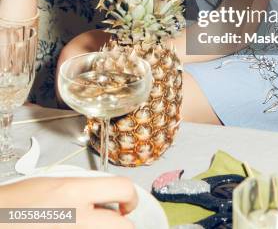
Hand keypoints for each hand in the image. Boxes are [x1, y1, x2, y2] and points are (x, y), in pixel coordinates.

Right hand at [0, 176, 137, 227]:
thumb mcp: (52, 185)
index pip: (122, 188)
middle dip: (123, 225)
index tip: (127, 203)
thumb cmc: (15, 205)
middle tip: (116, 221)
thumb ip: (83, 189)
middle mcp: (77, 218)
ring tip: (92, 226)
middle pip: (124, 227)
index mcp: (73, 192)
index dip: (131, 197)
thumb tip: (105, 198)